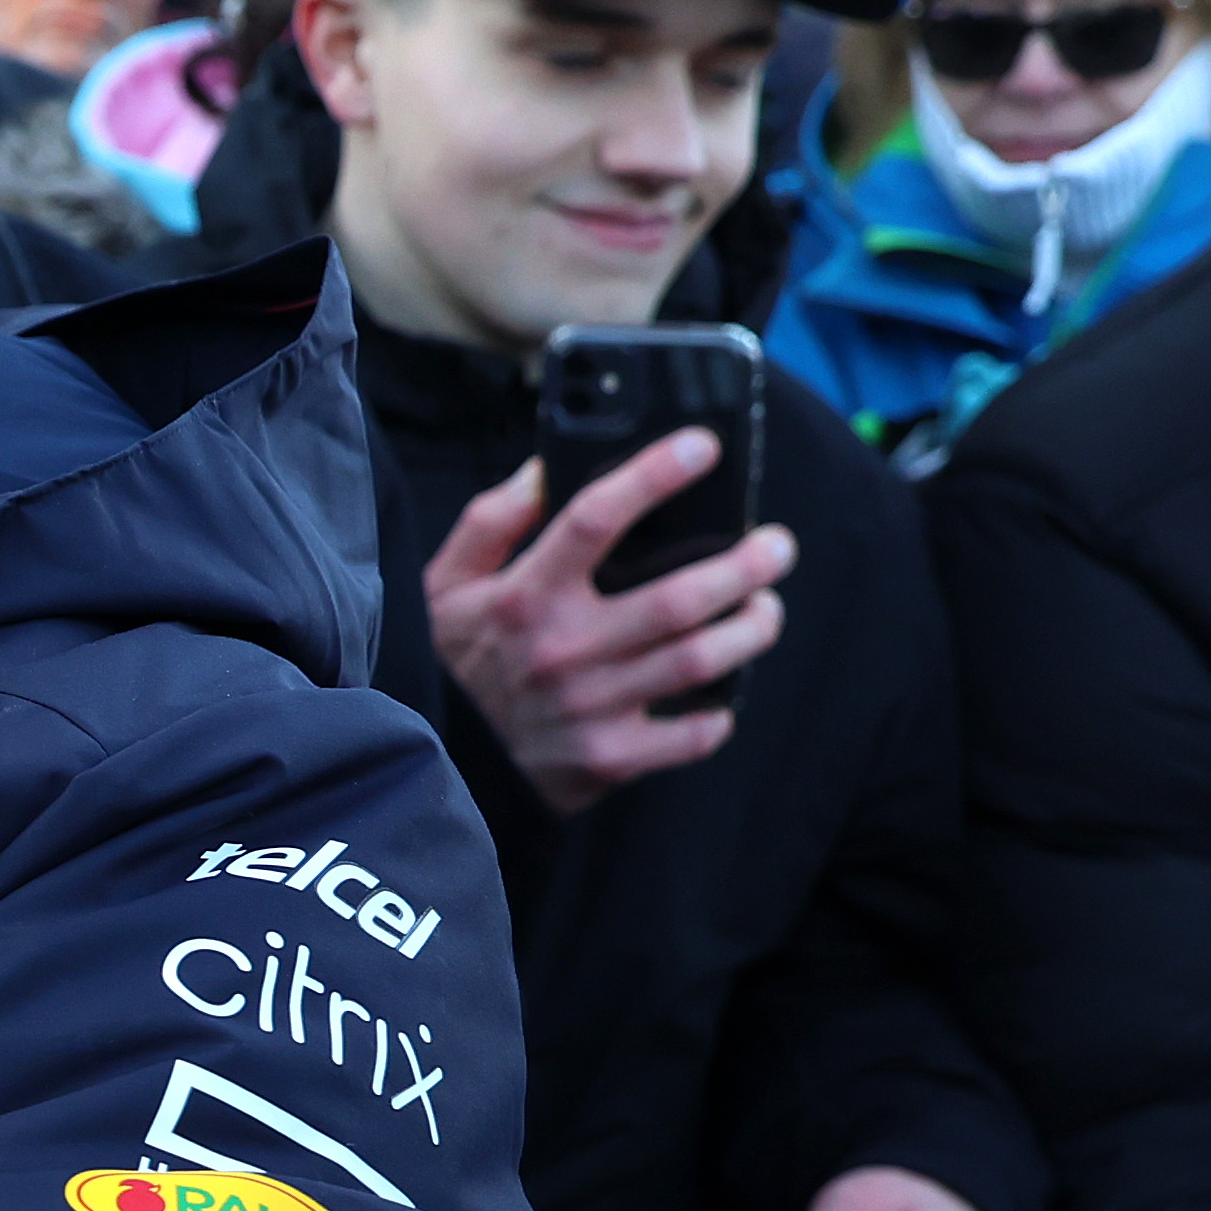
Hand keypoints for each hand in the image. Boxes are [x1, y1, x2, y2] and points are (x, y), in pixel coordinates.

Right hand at [421, 444, 791, 811]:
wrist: (435, 763)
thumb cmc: (451, 664)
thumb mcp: (446, 584)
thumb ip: (492, 522)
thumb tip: (544, 470)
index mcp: (522, 596)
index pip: (595, 520)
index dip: (654, 475)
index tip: (701, 447)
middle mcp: (562, 648)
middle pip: (677, 598)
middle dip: (744, 565)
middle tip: (775, 546)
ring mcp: (590, 708)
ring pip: (699, 661)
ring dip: (751, 629)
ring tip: (765, 608)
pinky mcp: (609, 759)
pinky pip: (691, 736)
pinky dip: (721, 711)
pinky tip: (725, 689)